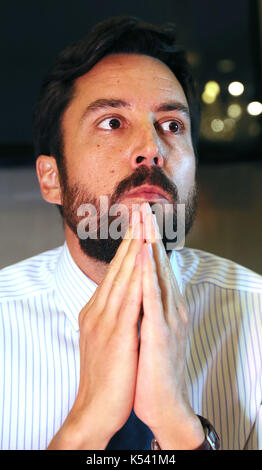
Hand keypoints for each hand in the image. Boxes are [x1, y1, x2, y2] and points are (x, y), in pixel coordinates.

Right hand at [48, 212, 142, 448]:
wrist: (94, 408)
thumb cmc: (105, 374)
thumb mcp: (105, 337)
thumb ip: (112, 315)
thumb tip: (125, 298)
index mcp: (97, 310)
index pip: (115, 271)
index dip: (128, 246)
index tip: (137, 224)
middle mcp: (99, 309)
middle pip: (118, 266)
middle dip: (131, 236)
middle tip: (140, 209)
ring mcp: (105, 320)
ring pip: (123, 275)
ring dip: (134, 246)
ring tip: (143, 222)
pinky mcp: (116, 334)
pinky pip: (129, 298)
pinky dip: (137, 274)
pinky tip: (143, 256)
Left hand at [133, 203, 203, 448]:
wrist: (164, 405)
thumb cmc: (153, 368)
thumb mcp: (150, 331)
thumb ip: (147, 308)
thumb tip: (137, 288)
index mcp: (166, 307)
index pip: (156, 268)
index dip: (149, 242)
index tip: (140, 220)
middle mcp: (171, 308)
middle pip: (159, 264)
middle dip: (150, 234)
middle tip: (143, 207)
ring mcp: (168, 319)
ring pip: (158, 274)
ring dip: (150, 244)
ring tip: (144, 219)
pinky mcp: (160, 333)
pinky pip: (153, 298)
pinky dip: (149, 273)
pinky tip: (145, 254)